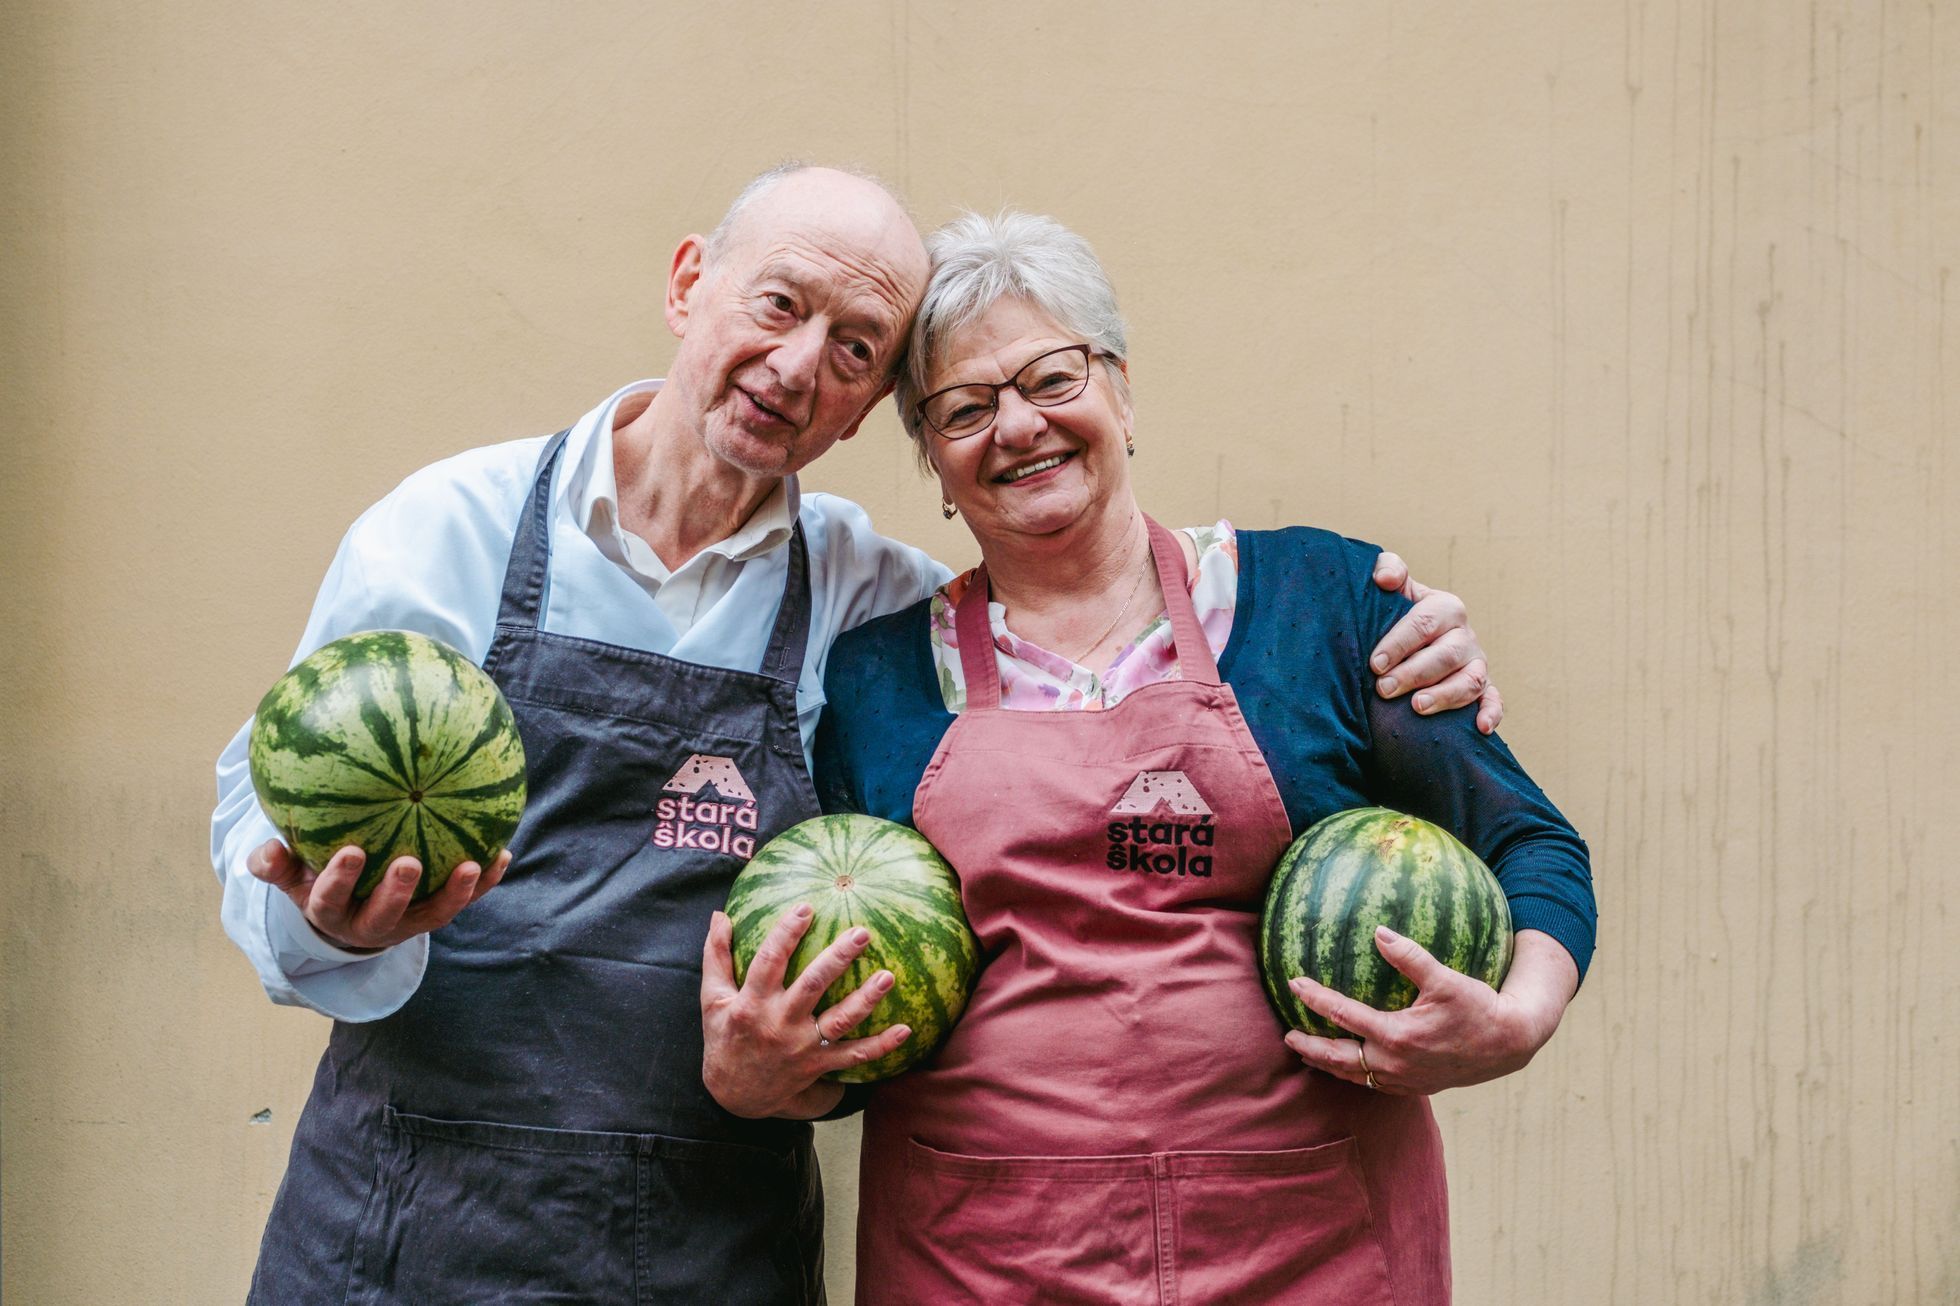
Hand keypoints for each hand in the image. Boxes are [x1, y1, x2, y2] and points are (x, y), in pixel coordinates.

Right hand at [246, 839, 509, 951]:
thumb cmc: (318, 882)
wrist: (351, 914)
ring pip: (433, 915)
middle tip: (409, 862)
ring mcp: (408, 924)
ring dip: (455, 894)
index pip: (330, 900)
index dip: (340, 880)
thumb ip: (276, 864)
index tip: (351, 851)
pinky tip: (501, 853)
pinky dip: (483, 882)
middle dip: (397, 892)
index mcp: (331, 913)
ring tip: (472, 865)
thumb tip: (266, 849)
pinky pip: (462, 901)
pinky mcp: (435, 915)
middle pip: (385, 915)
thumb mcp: (292, 877)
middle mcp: (371, 924)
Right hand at [699, 905, 911, 1119]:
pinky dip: (880, 1046)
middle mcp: (779, 1024)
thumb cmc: (726, 1037)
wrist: (736, 1096)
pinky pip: (854, 1056)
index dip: (786, 934)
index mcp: (751, 1004)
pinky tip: (905, 1030)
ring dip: (866, 1000)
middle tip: (862, 932)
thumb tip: (719, 914)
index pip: (769, 962)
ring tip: (888, 976)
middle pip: (813, 986)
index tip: (806, 908)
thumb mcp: (712, 999)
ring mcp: (801, 1047)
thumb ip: (716, 956)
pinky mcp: (818, 1065)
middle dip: (838, 958)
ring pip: (839, 1021)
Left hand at [1282, 927, 1575, 1095]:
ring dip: (1328, 1064)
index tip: (1294, 983)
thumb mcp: (1447, 979)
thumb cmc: (1478, 1007)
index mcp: (1398, 1036)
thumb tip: (1378, 931)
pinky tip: (1346, 1062)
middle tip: (1287, 1035)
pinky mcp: (1413, 1086)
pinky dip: (1352, 1072)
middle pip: (1339, 1058)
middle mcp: (1396, 1063)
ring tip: (1307, 1052)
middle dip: (1310, 1047)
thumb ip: (1410, 957)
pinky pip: (1372, 1082)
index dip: (1316, 998)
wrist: (1508, 1044)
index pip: (1345, 1016)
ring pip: (1354, 1075)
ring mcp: (1404, 1079)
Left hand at [1369, 552, 1501, 733]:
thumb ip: (1389, 570)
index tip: (1375, 663)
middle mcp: (1465, 636)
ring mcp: (1477, 664)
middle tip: (1384, 689)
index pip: (1424, 623)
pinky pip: (1493, 701)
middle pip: (1446, 655)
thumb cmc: (1398, 616)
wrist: (1413, 642)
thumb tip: (1385, 579)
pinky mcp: (1484, 688)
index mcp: (1445, 608)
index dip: (1399, 643)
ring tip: (1417, 707)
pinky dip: (1491, 713)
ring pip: (1470, 681)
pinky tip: (1480, 728)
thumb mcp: (1394, 591)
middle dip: (1414, 673)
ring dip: (1445, 695)